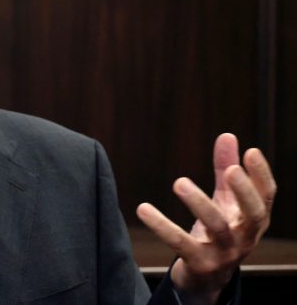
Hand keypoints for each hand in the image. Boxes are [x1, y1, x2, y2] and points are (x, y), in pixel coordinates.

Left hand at [136, 133, 275, 303]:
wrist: (207, 277)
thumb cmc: (219, 231)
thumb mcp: (224, 201)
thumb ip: (225, 168)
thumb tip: (227, 135)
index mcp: (253, 220)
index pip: (266, 197)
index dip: (261, 175)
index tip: (250, 151)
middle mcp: (245, 237)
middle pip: (253, 214)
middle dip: (243, 191)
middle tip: (229, 169)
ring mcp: (225, 253)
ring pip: (217, 227)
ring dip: (199, 203)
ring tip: (179, 181)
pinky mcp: (200, 264)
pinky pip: (180, 243)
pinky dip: (161, 226)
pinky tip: (143, 209)